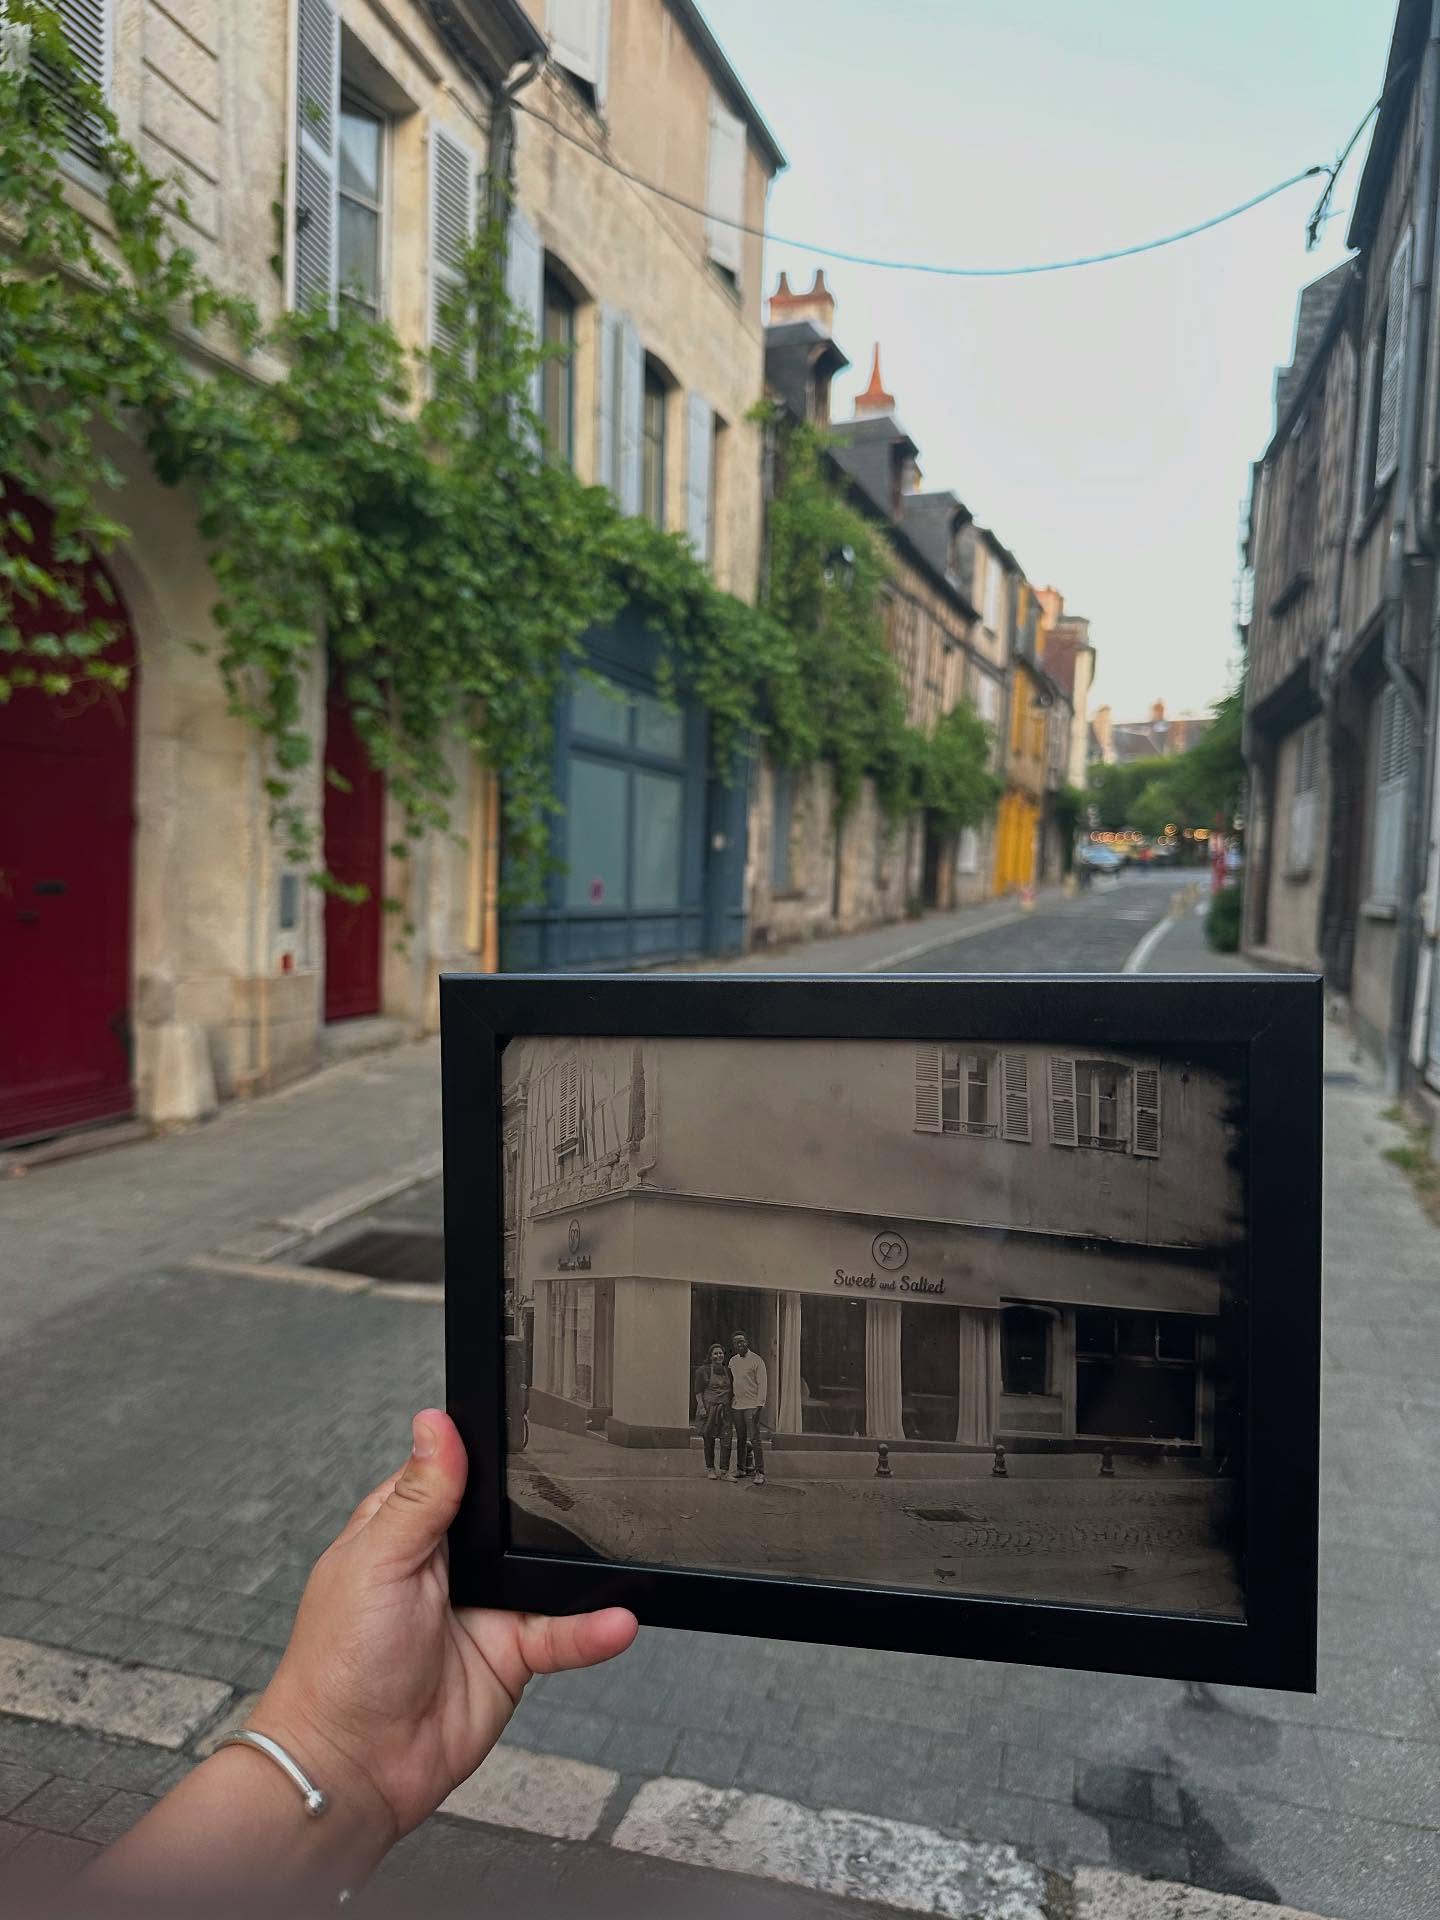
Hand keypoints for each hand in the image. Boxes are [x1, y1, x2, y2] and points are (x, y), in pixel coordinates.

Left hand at [252, 1409, 636, 1841]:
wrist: (353, 1768)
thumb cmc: (337, 1665)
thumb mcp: (377, 1562)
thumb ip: (418, 1496)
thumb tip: (435, 1423)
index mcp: (407, 1526)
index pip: (459, 1470)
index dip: (493, 1451)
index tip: (537, 1424)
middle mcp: (451, 1563)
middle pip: (516, 1517)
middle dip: (552, 1507)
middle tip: (597, 1489)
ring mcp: (485, 1607)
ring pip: (548, 1573)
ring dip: (583, 1568)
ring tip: (619, 1554)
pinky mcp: (512, 1655)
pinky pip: (563, 1633)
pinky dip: (592, 1628)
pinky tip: (615, 1619)